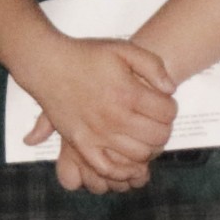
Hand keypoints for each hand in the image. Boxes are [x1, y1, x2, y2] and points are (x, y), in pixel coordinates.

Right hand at [17, 34, 176, 193]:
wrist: (48, 65)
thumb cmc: (86, 55)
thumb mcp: (124, 49)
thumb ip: (153, 65)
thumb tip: (171, 89)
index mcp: (128, 93)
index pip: (167, 112)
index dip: (171, 108)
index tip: (164, 103)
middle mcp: (114, 117)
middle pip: (157, 136)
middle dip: (164, 129)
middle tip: (156, 121)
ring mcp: (98, 134)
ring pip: (138, 155)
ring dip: (148, 148)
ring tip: (143, 136)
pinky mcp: (82, 144)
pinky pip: (107, 168)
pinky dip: (123, 170)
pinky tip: (129, 162)